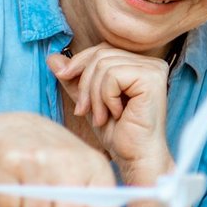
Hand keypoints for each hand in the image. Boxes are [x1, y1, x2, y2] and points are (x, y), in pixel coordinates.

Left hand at [48, 45, 171, 179]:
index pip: (102, 49)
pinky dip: (105, 98)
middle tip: (84, 110)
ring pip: (104, 65)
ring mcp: (154, 70)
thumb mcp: (90, 101)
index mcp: (140, 64)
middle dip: (85, 84)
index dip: (79, 64)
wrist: (136, 157)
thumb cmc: (119, 133)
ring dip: (94, 95)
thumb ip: (74, 79)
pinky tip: (116, 114)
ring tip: (101, 116)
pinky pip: (113, 76)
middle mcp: (152, 63)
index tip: (64, 79)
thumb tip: (52, 57)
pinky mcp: (152, 79)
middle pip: (101, 55)